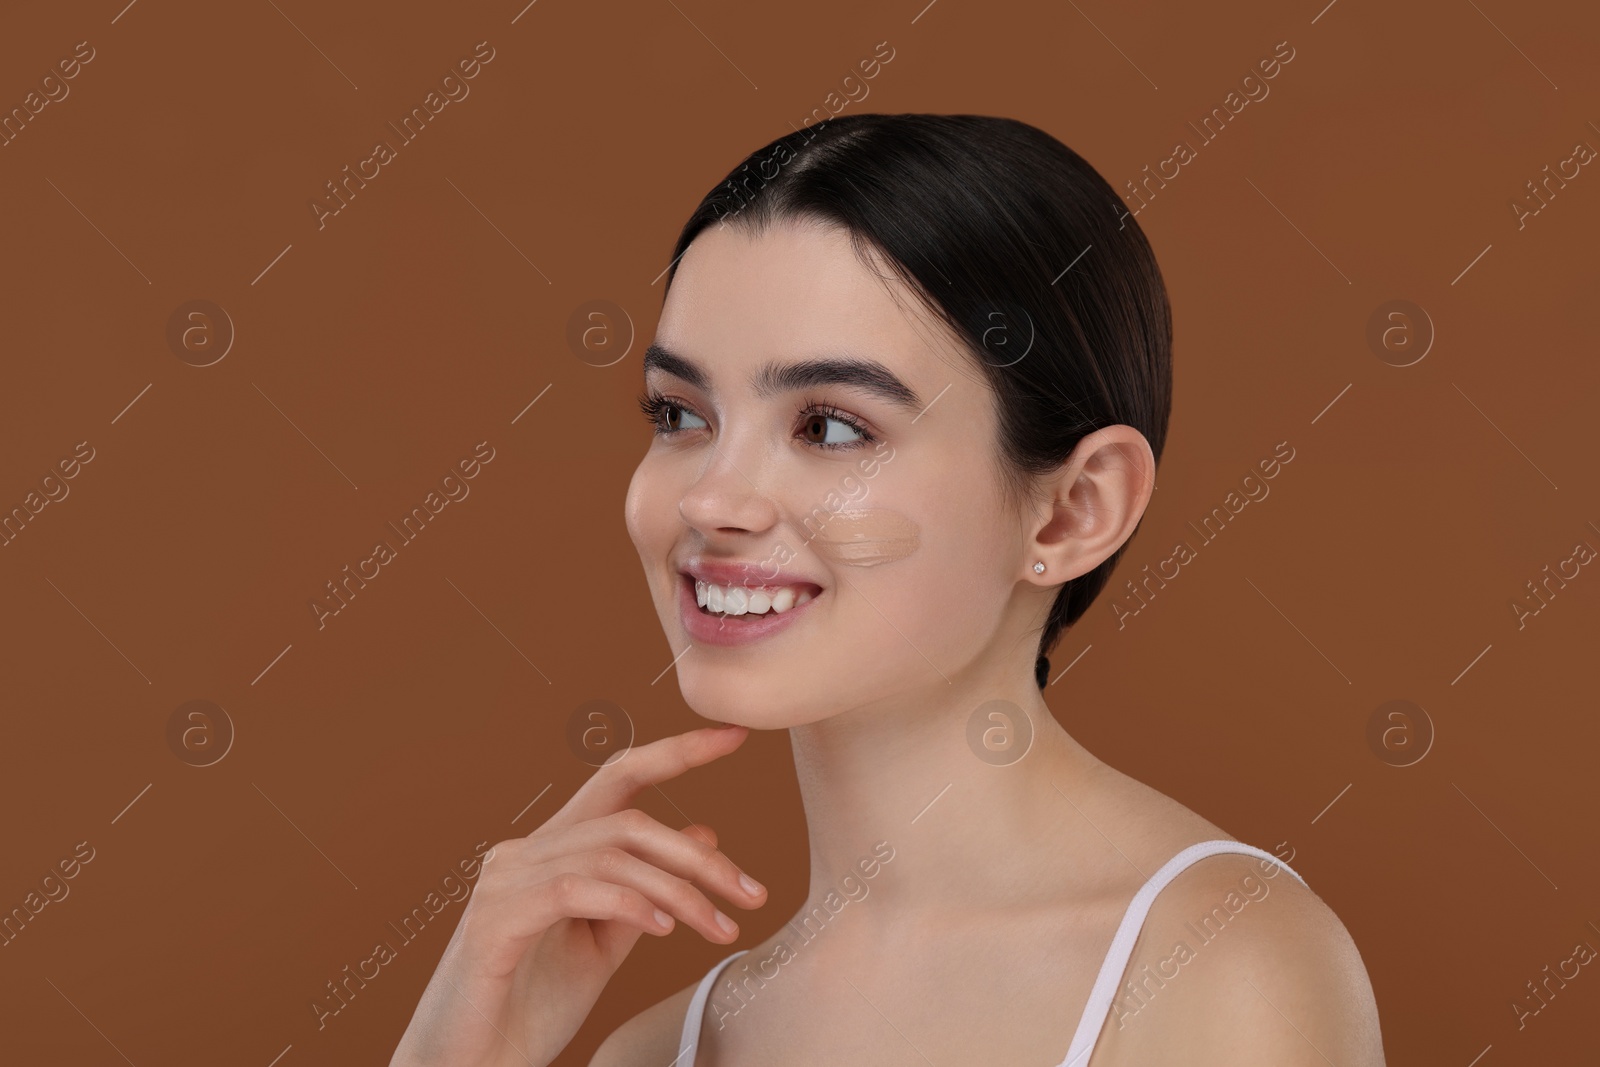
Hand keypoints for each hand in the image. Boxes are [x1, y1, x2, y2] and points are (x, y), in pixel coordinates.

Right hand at [388, 724, 765, 1066]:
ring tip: (720, 928)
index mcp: (550, 851)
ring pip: (611, 854)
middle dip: (698, 857)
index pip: (617, 780)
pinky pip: (575, 890)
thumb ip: (646, 892)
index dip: (677, 752)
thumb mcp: (603, 947)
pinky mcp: (494, 920)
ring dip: (679, 892)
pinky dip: (629, 903)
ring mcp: (504, 881)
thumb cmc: (529, 1010)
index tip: (737, 735)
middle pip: (627, 821)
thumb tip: (704, 835)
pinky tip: (665, 929)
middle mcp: (523, 852)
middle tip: (753, 894)